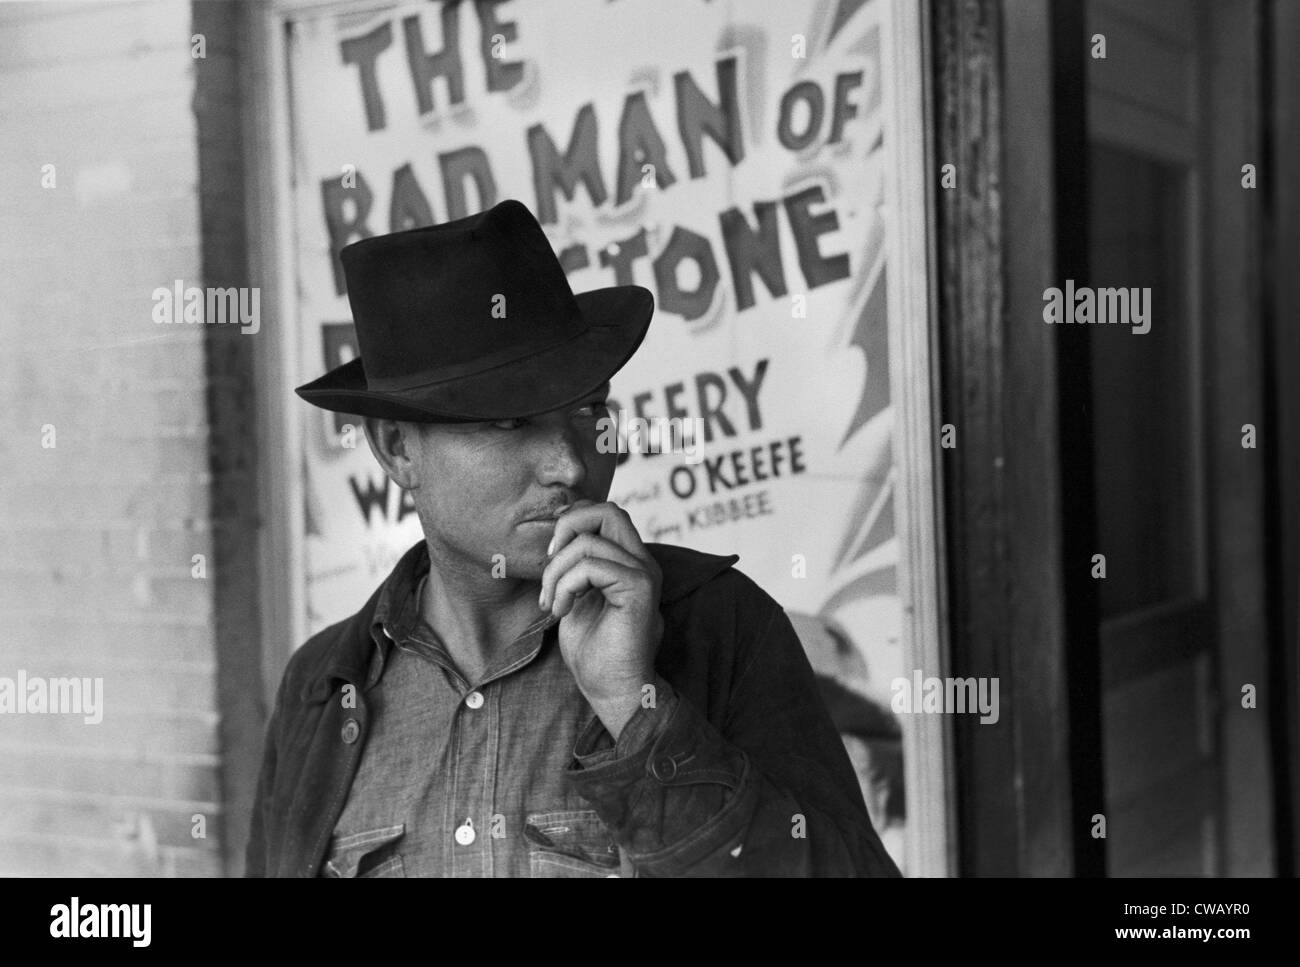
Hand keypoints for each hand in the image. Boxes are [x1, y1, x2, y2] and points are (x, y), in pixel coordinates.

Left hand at [539, 499, 663, 738]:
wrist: (612, 690)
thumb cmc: (593, 651)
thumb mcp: (576, 596)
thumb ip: (575, 566)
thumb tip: (559, 538)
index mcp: (629, 560)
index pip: (604, 512)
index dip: (571, 523)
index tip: (551, 559)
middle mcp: (642, 561)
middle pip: (606, 510)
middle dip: (566, 529)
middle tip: (549, 567)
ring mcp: (644, 574)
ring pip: (588, 542)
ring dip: (556, 572)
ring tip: (551, 603)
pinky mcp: (639, 589)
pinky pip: (591, 566)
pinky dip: (565, 586)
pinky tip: (561, 611)